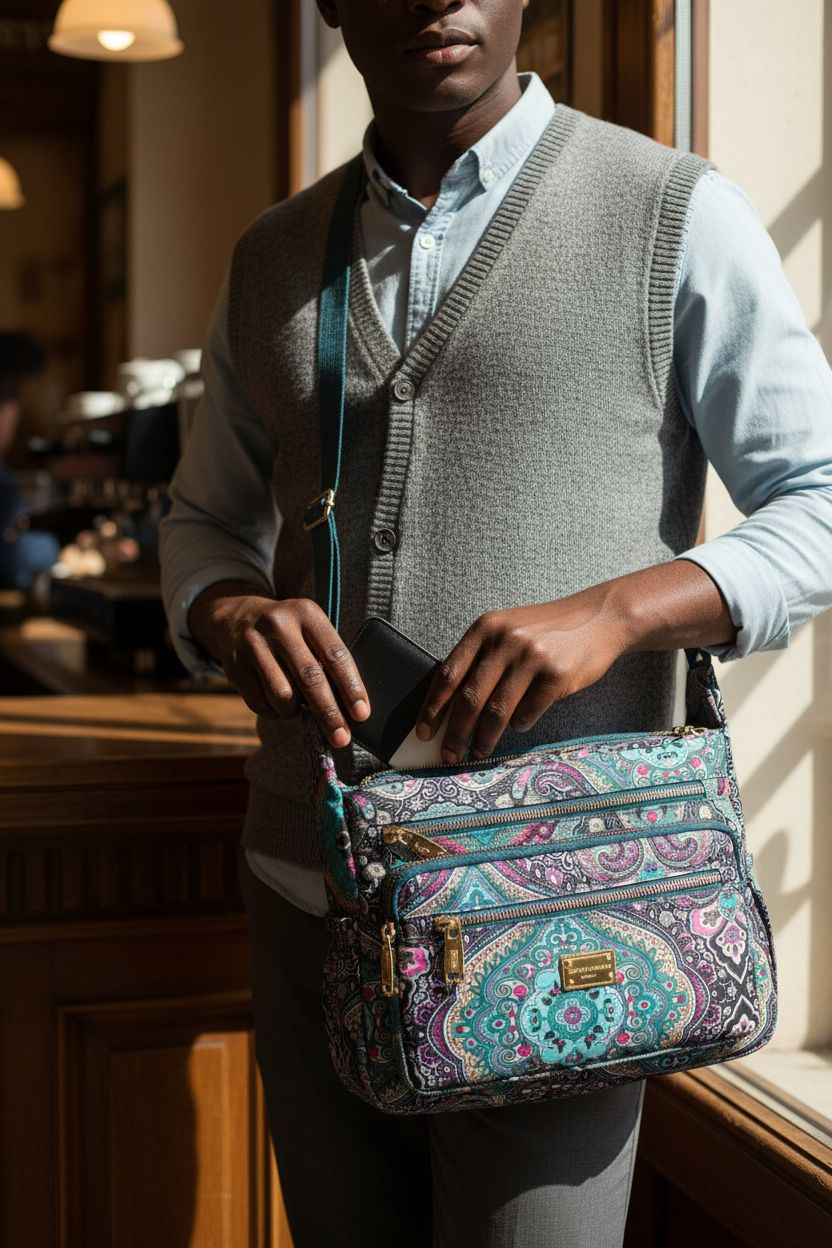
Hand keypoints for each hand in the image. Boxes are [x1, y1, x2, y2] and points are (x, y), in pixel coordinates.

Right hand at [187, 580, 369, 748]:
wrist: (237, 616)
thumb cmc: (289, 632)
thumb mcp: (309, 629)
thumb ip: (327, 658)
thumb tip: (348, 707)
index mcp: (307, 613)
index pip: (335, 655)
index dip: (351, 688)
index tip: (362, 714)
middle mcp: (279, 625)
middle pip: (310, 678)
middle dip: (329, 713)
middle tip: (341, 738)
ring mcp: (253, 644)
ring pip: (283, 695)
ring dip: (295, 711)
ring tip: (297, 707)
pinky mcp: (234, 664)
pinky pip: (259, 703)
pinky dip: (273, 712)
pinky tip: (275, 703)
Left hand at [414, 589, 625, 764]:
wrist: (599, 617)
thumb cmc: (547, 630)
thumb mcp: (507, 629)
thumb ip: (481, 657)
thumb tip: (449, 706)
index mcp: (485, 627)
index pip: (448, 673)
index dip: (432, 707)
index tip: (423, 732)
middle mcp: (505, 640)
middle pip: (469, 698)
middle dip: (455, 733)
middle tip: (448, 754)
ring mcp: (532, 658)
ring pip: (496, 712)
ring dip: (484, 739)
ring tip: (478, 752)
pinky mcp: (556, 676)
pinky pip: (528, 713)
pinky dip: (519, 725)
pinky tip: (518, 727)